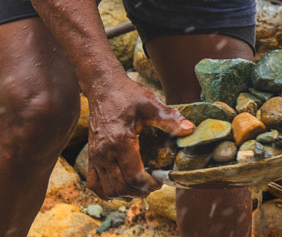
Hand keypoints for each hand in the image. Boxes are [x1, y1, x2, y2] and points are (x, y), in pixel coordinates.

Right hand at [83, 73, 193, 199]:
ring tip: (139, 185)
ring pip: (108, 190)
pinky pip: (94, 184)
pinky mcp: (91, 156)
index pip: (134, 177)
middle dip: (140, 191)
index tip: (160, 180)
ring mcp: (95, 156)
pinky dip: (107, 191)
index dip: (150, 185)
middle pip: (122, 187)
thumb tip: (190, 129)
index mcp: (120, 141)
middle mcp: (104, 152)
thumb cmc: (127, 94)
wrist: (103, 87)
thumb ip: (169, 118)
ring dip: (125, 193)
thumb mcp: (150, 103)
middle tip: (153, 184)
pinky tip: (121, 185)